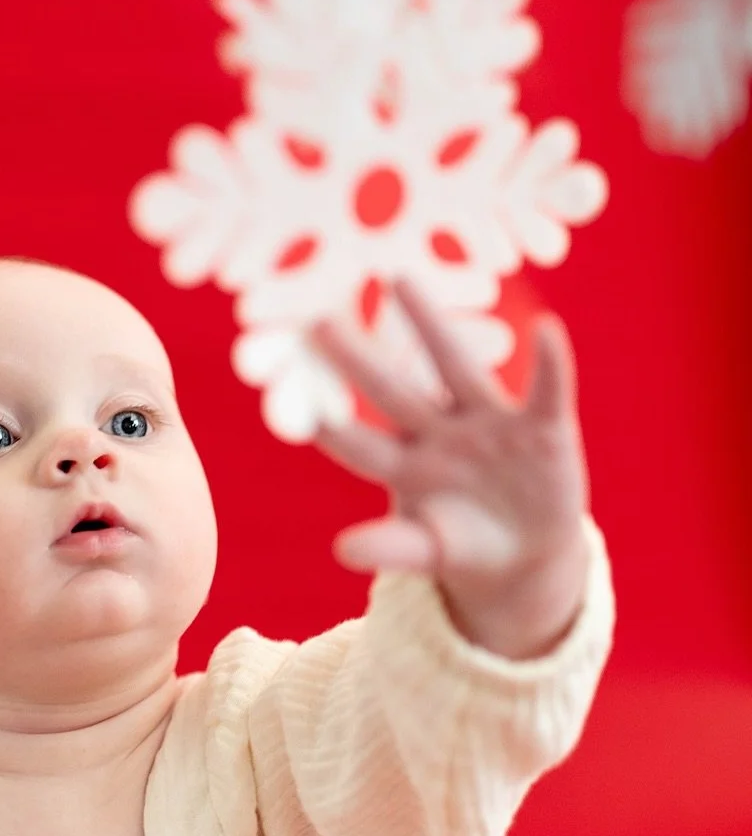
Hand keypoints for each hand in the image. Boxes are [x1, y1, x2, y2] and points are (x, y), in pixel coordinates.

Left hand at [309, 279, 589, 659]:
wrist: (528, 553)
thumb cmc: (464, 544)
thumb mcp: (429, 550)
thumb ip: (391, 548)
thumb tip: (343, 550)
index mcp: (404, 465)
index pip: (356, 442)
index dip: (325, 424)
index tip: (283, 395)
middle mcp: (439, 432)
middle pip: (391, 390)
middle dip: (355, 358)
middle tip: (318, 318)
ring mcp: (487, 425)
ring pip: (454, 367)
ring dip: (429, 326)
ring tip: (399, 282)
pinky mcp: (541, 429)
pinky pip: (546, 390)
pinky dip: (551, 363)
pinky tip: (546, 330)